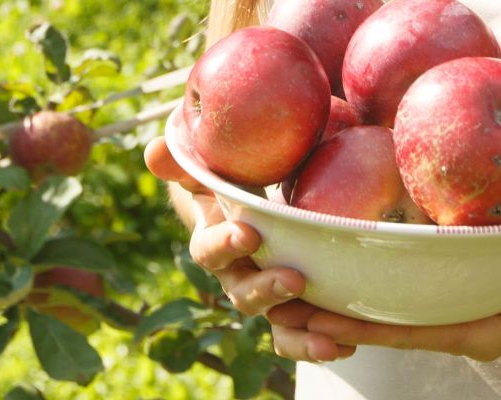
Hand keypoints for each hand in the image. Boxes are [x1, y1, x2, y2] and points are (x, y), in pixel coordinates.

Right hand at [142, 137, 356, 362]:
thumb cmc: (229, 181)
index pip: (210, 251)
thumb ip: (185, 161)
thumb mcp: (208, 168)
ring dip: (298, 336)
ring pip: (276, 324)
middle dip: (267, 290)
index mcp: (214, 243)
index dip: (226, 245)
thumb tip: (156, 151)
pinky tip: (344, 348)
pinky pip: (300, 335)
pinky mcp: (292, 309)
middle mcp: (237, 276)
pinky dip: (318, 345)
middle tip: (294, 279)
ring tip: (327, 340)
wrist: (249, 203)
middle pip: (245, 295)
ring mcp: (266, 295)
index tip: (249, 234)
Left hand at [290, 224, 500, 362]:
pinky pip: (398, 285)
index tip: (314, 311)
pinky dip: (365, 273)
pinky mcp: (448, 279)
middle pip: (384, 323)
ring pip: (384, 306)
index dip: (363, 323)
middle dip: (332, 314)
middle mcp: (455, 320)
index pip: (410, 330)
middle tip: (275, 297)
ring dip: (339, 295)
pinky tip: (331, 247)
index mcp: (480, 328)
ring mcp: (450, 302)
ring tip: (283, 275)